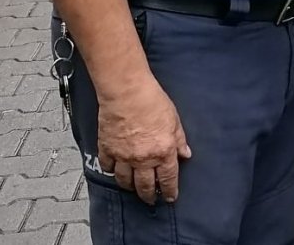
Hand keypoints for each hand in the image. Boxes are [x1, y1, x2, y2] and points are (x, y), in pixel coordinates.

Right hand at [96, 78, 191, 203]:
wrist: (126, 93)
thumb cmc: (152, 101)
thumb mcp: (174, 120)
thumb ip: (179, 140)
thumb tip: (185, 154)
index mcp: (163, 152)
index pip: (168, 179)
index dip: (170, 191)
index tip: (170, 197)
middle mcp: (143, 159)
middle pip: (145, 186)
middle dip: (149, 196)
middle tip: (151, 200)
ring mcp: (123, 156)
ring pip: (125, 181)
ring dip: (130, 187)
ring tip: (133, 188)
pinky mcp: (107, 149)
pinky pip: (108, 167)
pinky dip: (111, 171)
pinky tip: (114, 170)